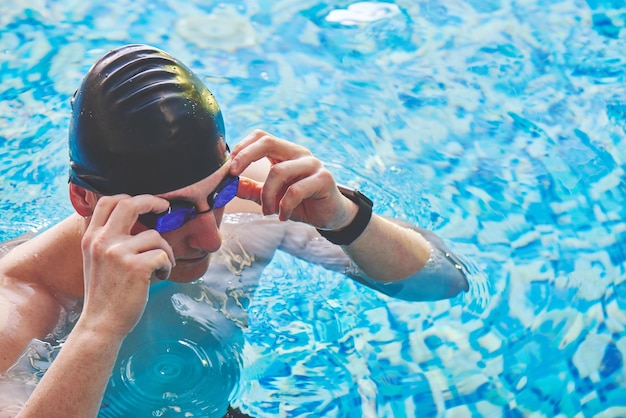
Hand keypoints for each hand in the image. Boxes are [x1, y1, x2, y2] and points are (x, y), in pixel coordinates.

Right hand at [78, 194, 175, 336]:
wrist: (101, 324)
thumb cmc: (105, 294)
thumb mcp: (96, 261)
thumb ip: (109, 240)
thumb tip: (138, 222)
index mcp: (91, 238)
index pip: (107, 201)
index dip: (131, 196)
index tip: (148, 202)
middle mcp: (102, 241)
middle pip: (130, 204)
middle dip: (152, 201)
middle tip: (165, 208)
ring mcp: (118, 253)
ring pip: (155, 237)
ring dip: (165, 251)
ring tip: (160, 268)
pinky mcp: (136, 267)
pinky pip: (163, 254)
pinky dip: (168, 266)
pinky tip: (160, 277)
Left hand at [229, 130, 357, 229]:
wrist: (330, 216)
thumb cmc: (300, 203)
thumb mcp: (271, 197)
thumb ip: (251, 189)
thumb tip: (228, 185)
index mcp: (285, 153)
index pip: (261, 137)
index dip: (242, 147)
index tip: (228, 167)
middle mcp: (299, 153)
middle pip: (267, 142)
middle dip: (245, 157)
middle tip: (233, 174)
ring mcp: (313, 164)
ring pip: (279, 171)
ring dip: (266, 195)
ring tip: (266, 211)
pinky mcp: (324, 179)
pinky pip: (296, 190)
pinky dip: (284, 206)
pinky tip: (283, 216)